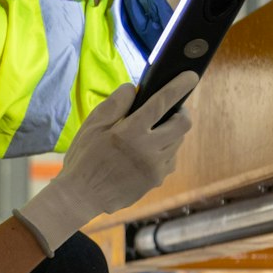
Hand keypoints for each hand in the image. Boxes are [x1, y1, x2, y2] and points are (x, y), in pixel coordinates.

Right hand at [13, 75, 197, 254]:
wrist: (81, 196)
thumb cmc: (84, 158)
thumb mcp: (92, 126)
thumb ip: (115, 104)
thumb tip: (135, 88)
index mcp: (130, 133)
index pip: (161, 103)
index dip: (179, 86)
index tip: (191, 75)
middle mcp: (148, 150)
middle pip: (183, 124)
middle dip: (181, 112)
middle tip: (170, 110)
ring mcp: (155, 168)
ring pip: (178, 142)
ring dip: (171, 132)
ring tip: (150, 133)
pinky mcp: (156, 180)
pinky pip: (170, 159)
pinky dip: (164, 151)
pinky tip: (146, 153)